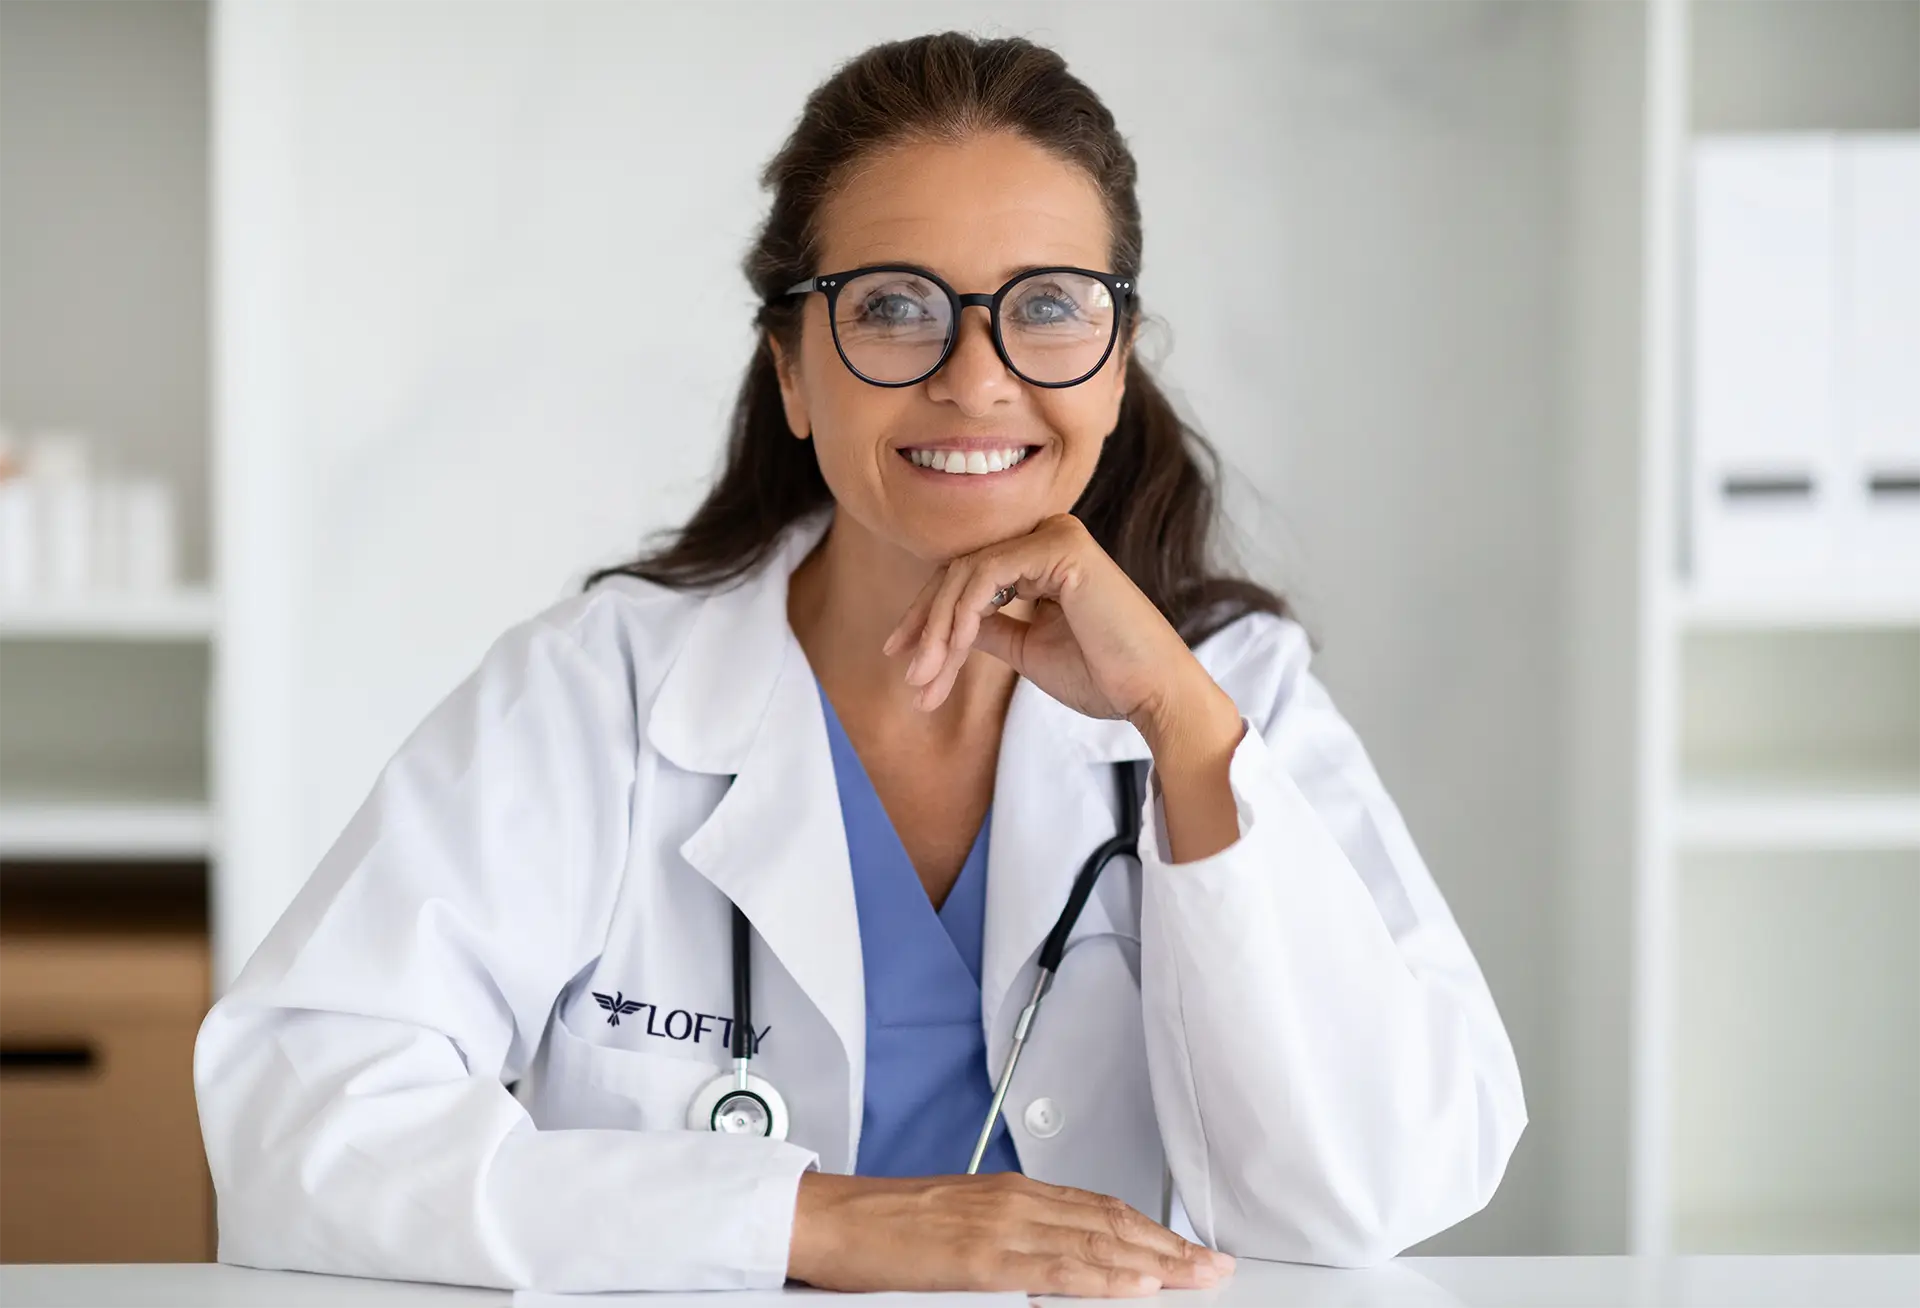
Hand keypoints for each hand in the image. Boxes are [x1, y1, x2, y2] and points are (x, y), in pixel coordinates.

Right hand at [787, 1171, 1234, 1295]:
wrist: (833, 1220)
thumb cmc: (887, 1226)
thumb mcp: (962, 1222)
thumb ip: (1015, 1236)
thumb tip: (1061, 1259)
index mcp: (1012, 1193)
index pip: (1102, 1210)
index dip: (1152, 1231)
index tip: (1190, 1249)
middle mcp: (1016, 1203)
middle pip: (1112, 1224)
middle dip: (1170, 1248)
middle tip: (1215, 1266)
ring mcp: (1002, 1229)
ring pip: (1096, 1242)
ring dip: (1154, 1263)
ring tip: (1195, 1277)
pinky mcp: (982, 1261)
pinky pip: (1056, 1269)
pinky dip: (1102, 1276)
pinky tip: (1135, 1286)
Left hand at [882, 514, 1227, 749]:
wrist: (1152, 695)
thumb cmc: (1103, 676)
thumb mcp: (1028, 649)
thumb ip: (990, 629)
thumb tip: (945, 627)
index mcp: (1045, 558)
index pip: (969, 576)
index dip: (928, 615)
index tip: (899, 655)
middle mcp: (1049, 536)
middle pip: (960, 571)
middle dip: (926, 627)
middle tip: (910, 677)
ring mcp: (1056, 535)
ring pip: (967, 574)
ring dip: (938, 631)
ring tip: (924, 679)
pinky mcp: (1061, 546)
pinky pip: (988, 576)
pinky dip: (962, 615)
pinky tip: (952, 651)